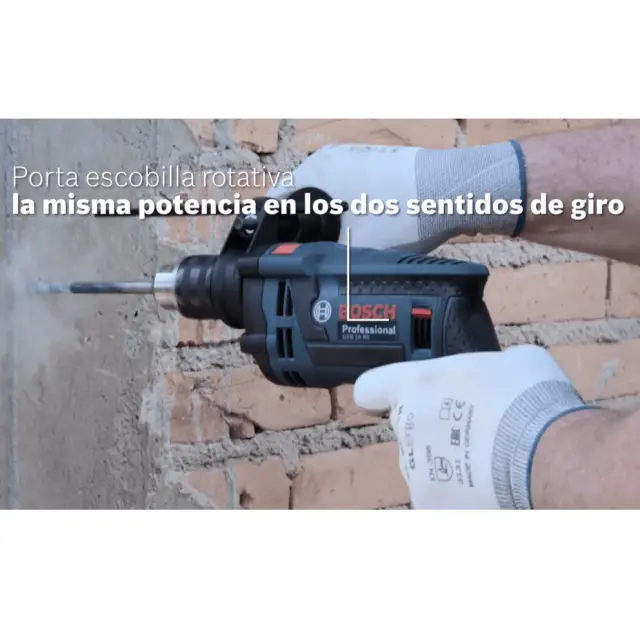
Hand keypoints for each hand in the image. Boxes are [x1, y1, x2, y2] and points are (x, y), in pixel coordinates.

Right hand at [267, 142, 525, 252]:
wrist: (455, 191)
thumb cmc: (404, 213)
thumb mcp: (356, 246)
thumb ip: (323, 255)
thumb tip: (308, 267)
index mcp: (318, 171)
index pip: (278, 198)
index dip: (275, 225)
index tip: (277, 245)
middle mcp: (333, 157)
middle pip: (303, 196)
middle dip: (303, 223)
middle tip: (307, 249)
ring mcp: (358, 158)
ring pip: (329, 193)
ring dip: (328, 216)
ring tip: (336, 242)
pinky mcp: (379, 165)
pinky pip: (351, 188)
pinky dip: (349, 208)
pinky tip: (361, 227)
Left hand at [354, 345, 592, 508]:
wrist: (551, 453)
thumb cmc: (531, 400)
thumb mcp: (512, 360)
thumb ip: (487, 367)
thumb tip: (498, 375)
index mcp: (417, 385)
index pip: (370, 388)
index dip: (379, 393)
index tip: (388, 400)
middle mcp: (408, 426)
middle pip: (408, 430)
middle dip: (433, 431)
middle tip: (474, 431)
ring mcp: (416, 469)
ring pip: (424, 467)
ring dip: (448, 466)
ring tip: (491, 463)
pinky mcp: (432, 505)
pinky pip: (441, 499)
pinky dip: (461, 497)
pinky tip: (492, 488)